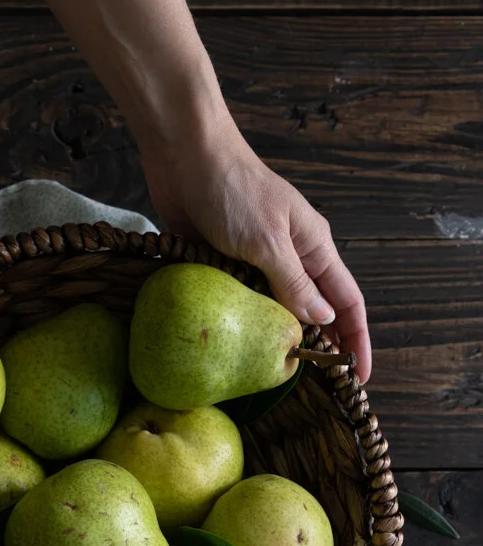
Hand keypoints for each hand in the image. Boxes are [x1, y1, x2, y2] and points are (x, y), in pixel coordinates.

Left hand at [141, 116, 371, 381]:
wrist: (184, 155)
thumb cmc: (232, 189)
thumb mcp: (268, 242)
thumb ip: (294, 284)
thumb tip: (322, 322)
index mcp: (315, 247)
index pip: (347, 303)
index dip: (356, 341)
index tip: (359, 378)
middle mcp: (293, 256)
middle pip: (315, 311)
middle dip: (320, 348)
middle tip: (318, 390)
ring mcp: (258, 261)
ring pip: (276, 310)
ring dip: (278, 339)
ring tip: (279, 378)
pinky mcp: (226, 263)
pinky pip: (241, 302)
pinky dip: (244, 324)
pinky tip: (239, 347)